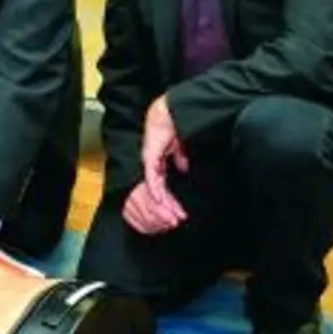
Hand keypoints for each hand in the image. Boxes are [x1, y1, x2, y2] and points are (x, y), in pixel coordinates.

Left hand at [127, 96, 188, 234]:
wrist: (170, 112)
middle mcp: (150, 163)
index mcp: (156, 162)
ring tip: (170, 216)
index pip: (161, 185)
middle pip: (156, 191)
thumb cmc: (173, 126)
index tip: (177, 212)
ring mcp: (149, 161)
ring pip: (153, 188)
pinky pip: (152, 178)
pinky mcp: (150, 157)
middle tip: (174, 220)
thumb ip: (179, 158)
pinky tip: (160, 200)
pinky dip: (156, 189)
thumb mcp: (178, 147)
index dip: (168, 200)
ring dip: (162, 203)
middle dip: (166, 207)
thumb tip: (183, 167)